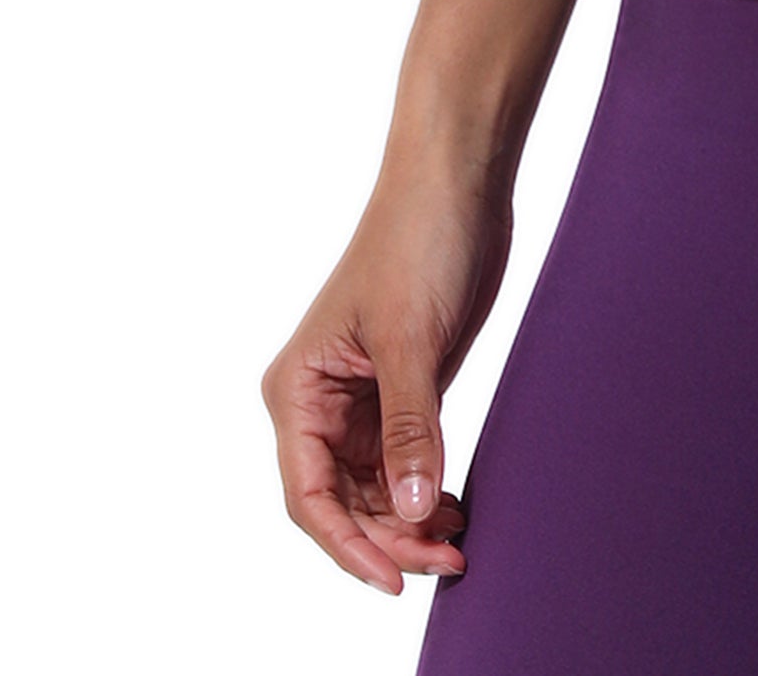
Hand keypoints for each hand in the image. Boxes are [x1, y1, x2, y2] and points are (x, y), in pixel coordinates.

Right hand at [260, 159, 513, 595]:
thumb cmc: (418, 239)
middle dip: (389, 539)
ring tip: (458, 547)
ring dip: (410, 523)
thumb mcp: (411, 339)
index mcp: (297, 389)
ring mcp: (363, 397)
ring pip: (374, 489)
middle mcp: (320, 401)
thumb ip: (411, 428)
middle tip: (448, 562)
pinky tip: (456, 511)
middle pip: (343, 502)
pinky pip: (404, 460)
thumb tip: (411, 511)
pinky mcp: (404, 386)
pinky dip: (426, 491)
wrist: (459, 179)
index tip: (393, 578)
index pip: (309, 495)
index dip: (346, 545)